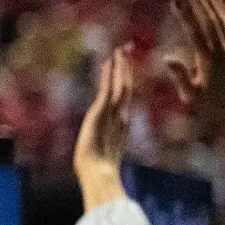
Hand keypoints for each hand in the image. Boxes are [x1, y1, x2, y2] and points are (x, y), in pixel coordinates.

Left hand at [75, 43, 135, 179]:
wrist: (98, 173)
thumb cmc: (98, 171)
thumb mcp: (103, 155)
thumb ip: (107, 150)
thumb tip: (104, 158)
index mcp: (121, 124)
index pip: (124, 98)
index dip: (126, 82)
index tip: (125, 69)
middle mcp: (120, 116)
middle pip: (126, 87)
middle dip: (126, 69)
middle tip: (126, 51)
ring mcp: (113, 113)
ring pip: (120, 84)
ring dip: (120, 67)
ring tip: (120, 50)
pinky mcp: (102, 111)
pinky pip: (107, 88)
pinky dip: (109, 74)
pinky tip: (110, 61)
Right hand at [167, 0, 224, 140]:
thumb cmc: (213, 109)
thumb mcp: (192, 96)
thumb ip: (181, 75)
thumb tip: (167, 57)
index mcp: (209, 60)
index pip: (195, 31)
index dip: (185, 14)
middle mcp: (224, 50)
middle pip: (211, 19)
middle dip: (200, 1)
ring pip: (224, 20)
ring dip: (213, 2)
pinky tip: (222, 1)